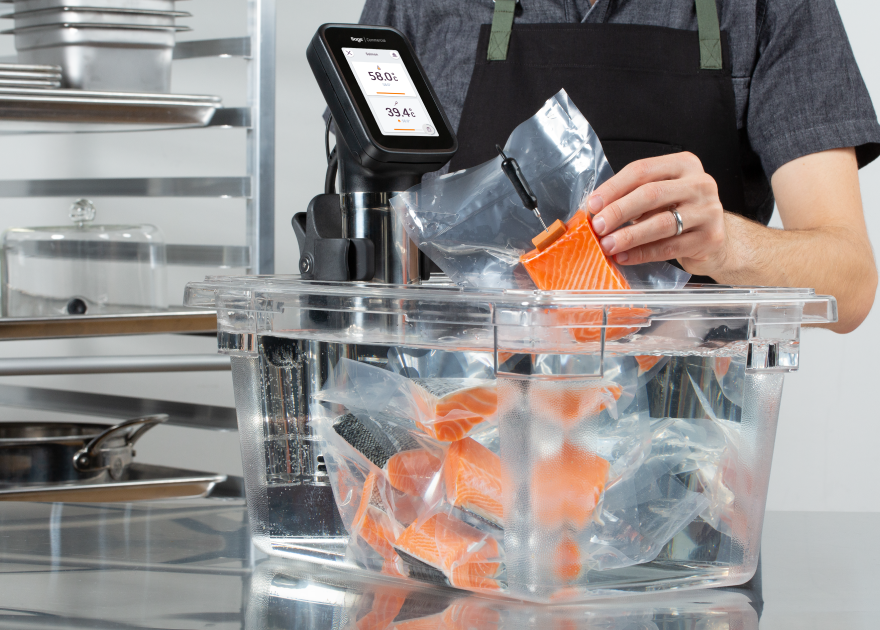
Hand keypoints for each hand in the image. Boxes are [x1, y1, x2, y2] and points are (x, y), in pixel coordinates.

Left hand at [587, 152, 729, 277]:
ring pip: (661, 223)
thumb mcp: (660, 196)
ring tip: (607, 245)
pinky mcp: (710, 238)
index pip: (642, 170)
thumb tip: (596, 210)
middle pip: (651, 194)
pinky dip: (642, 254)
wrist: (713, 238)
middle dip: (619, 211)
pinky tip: (624, 257)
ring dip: (629, 236)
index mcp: (684, 164)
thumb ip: (633, 196)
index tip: (592, 204)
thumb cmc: (678, 212)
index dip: (613, 187)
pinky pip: (669, 247)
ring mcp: (708, 211)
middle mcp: (700, 183)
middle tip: (598, 226)